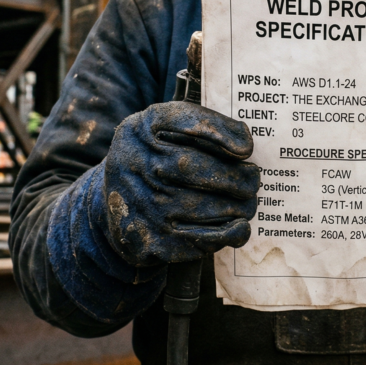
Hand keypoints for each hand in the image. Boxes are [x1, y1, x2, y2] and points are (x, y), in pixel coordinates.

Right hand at [103, 102, 259, 266]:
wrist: (113, 200)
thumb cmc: (153, 154)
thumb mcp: (164, 126)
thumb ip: (202, 123)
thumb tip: (244, 143)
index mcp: (144, 130)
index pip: (187, 124)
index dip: (221, 134)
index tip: (246, 148)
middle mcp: (139, 165)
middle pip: (197, 169)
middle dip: (237, 177)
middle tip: (253, 179)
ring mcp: (145, 205)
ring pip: (205, 206)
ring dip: (238, 206)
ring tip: (248, 202)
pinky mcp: (154, 240)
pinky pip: (202, 239)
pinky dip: (228, 233)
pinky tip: (238, 225)